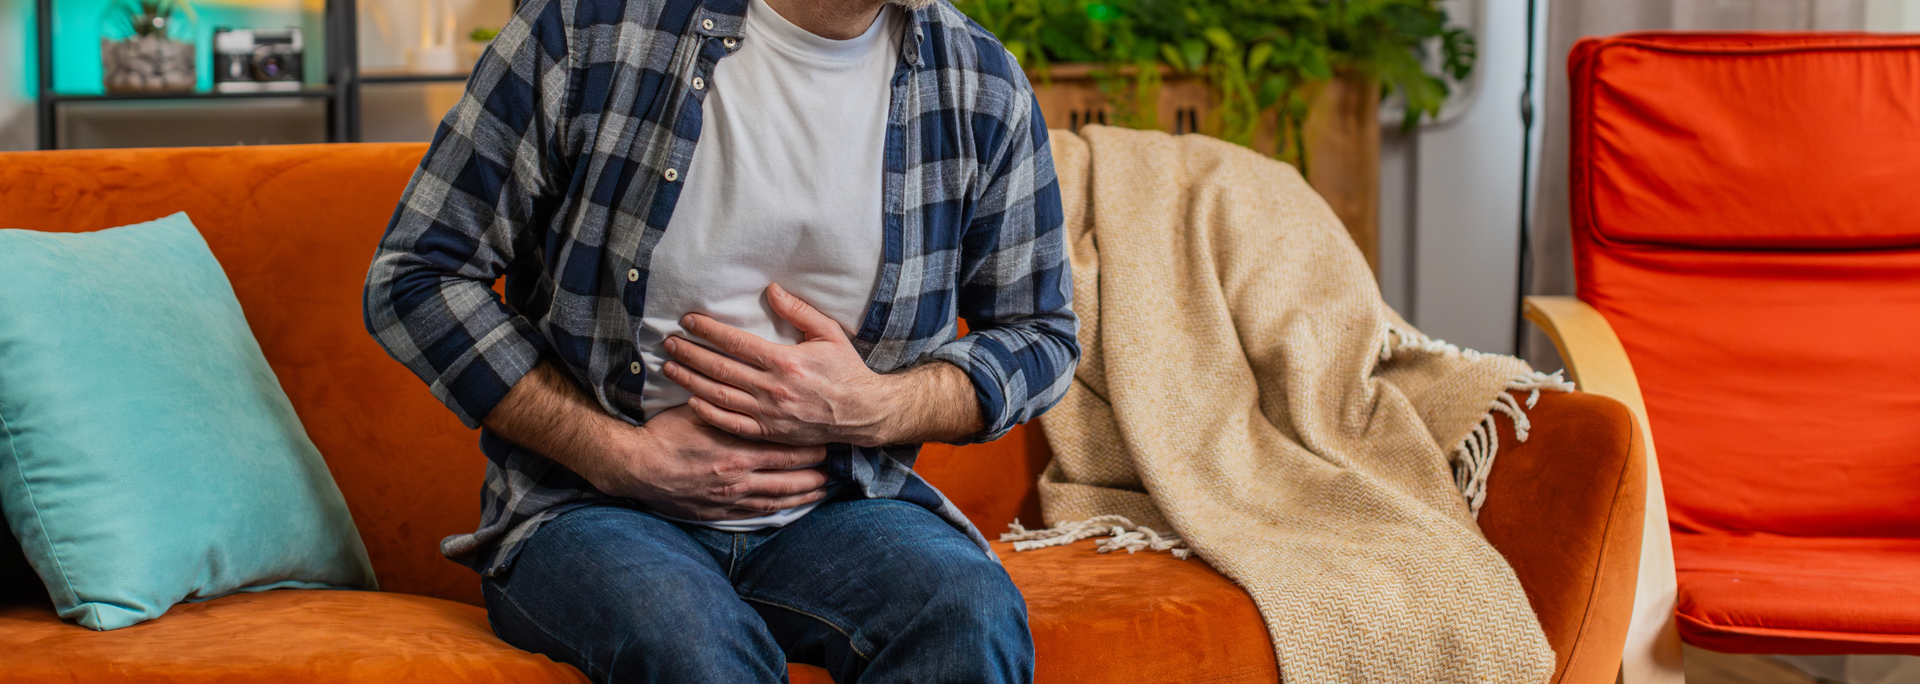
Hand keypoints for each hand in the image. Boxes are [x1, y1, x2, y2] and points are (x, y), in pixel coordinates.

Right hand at [590, 405, 831, 520]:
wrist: (635, 466)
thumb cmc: (665, 434)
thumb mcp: (699, 411)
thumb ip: (728, 406)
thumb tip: (750, 388)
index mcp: (737, 451)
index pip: (785, 449)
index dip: (810, 447)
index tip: (828, 440)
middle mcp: (739, 478)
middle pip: (789, 475)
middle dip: (815, 471)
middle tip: (836, 466)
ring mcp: (729, 499)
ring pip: (778, 498)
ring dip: (803, 494)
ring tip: (823, 488)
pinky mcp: (718, 512)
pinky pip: (756, 513)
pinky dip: (778, 509)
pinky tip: (789, 506)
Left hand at [661, 283, 902, 445]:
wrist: (863, 413)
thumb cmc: (847, 370)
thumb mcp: (828, 333)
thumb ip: (798, 311)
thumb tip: (772, 289)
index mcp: (785, 361)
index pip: (735, 342)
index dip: (708, 330)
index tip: (688, 321)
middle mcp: (772, 388)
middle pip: (719, 368)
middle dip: (690, 353)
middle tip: (668, 342)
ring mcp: (769, 413)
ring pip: (719, 396)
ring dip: (690, 381)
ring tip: (670, 367)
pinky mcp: (770, 432)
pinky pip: (732, 424)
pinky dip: (708, 414)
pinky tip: (690, 402)